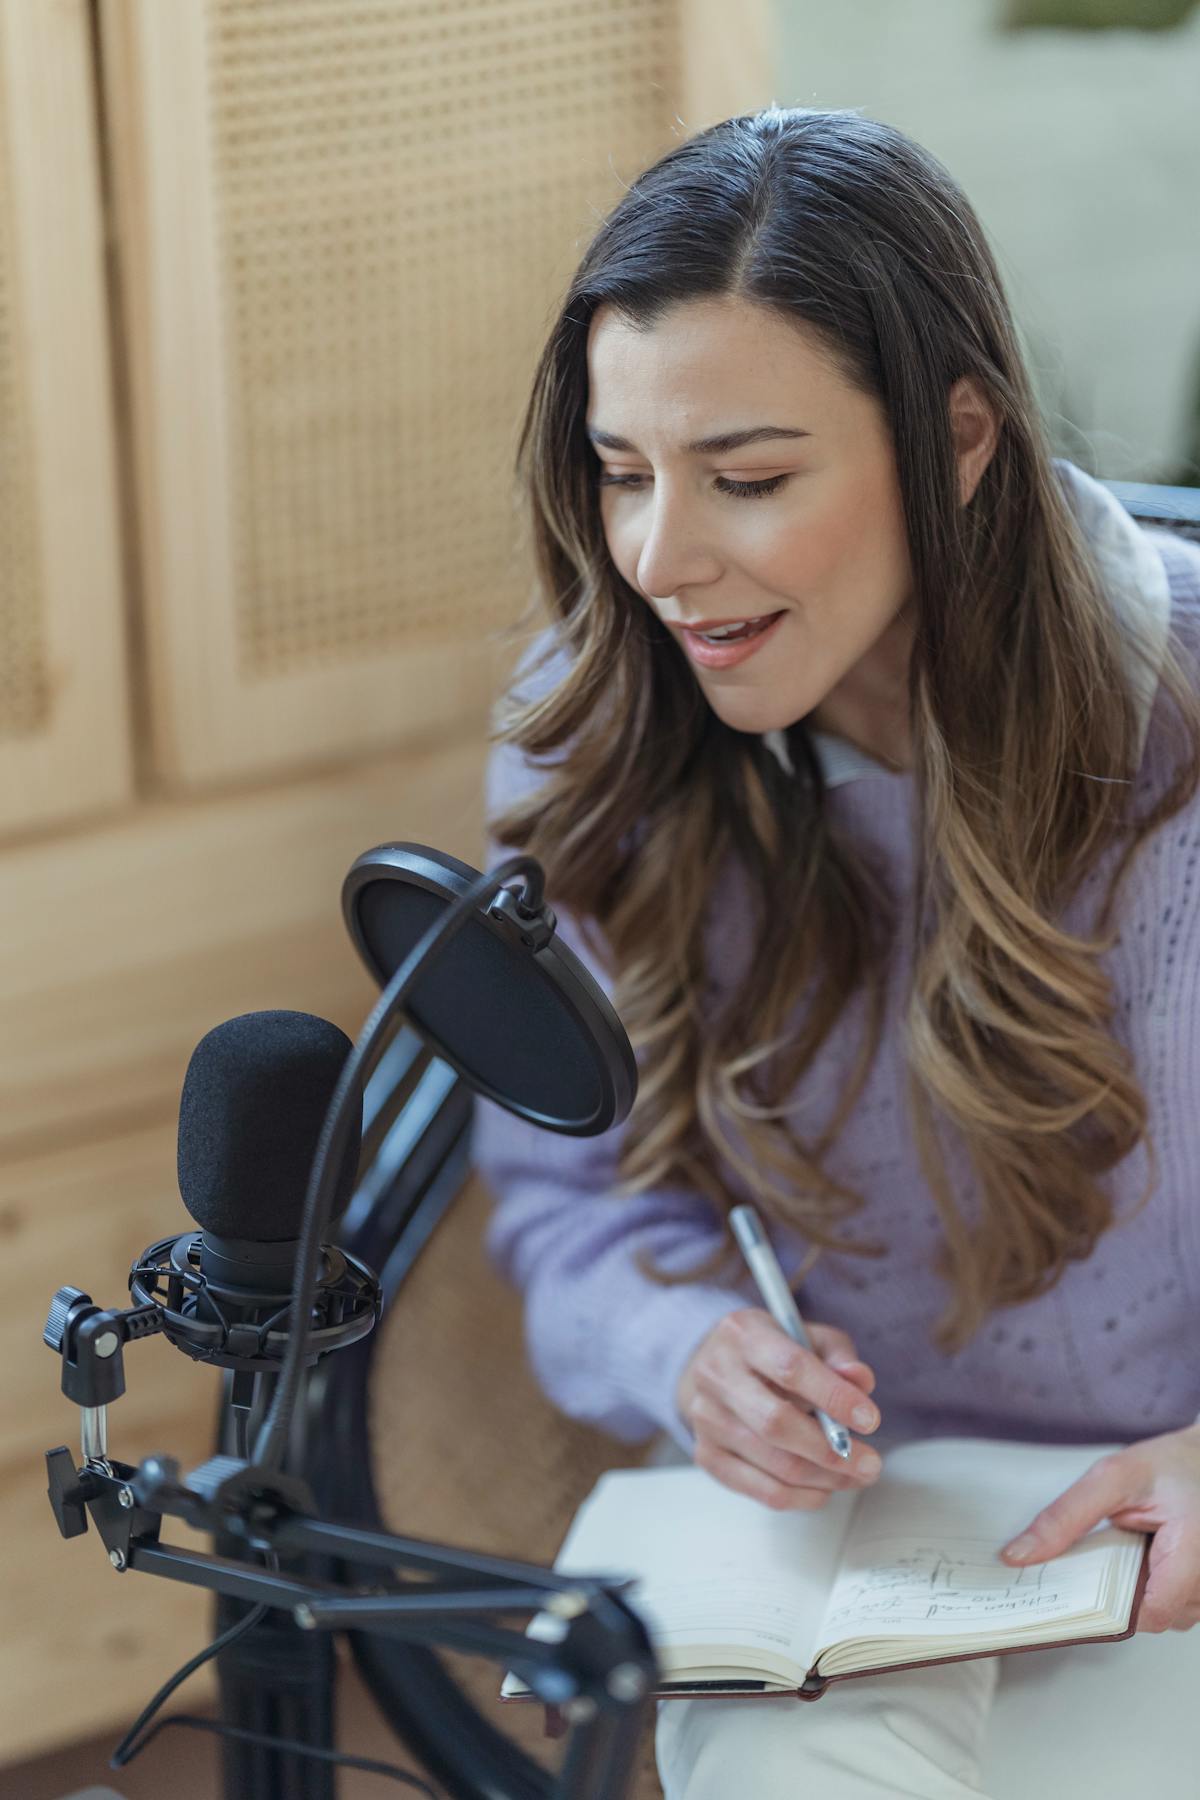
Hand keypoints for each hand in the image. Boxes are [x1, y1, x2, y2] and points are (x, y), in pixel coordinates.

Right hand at [676, 1307, 882, 1509]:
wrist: (714, 1367)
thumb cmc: (769, 1351)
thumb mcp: (806, 1336)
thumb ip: (837, 1355)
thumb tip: (860, 1381)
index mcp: (743, 1335)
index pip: (790, 1368)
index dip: (834, 1397)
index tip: (869, 1419)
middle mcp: (716, 1375)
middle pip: (777, 1424)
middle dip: (831, 1451)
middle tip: (870, 1463)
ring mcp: (706, 1419)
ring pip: (775, 1465)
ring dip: (826, 1478)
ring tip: (856, 1475)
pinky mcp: (707, 1455)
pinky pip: (763, 1491)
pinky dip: (804, 1497)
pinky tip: (825, 1486)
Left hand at [999, 1423, 1199, 1631]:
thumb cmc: (1168, 1465)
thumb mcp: (1110, 1477)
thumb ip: (1066, 1517)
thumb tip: (1020, 1554)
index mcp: (1193, 1546)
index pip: (1154, 1612)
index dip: (1114, 1609)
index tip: (1079, 1591)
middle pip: (1161, 1617)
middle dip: (1126, 1596)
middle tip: (1108, 1555)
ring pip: (1173, 1616)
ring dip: (1144, 1592)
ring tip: (1133, 1551)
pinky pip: (1180, 1606)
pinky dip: (1157, 1588)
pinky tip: (1147, 1558)